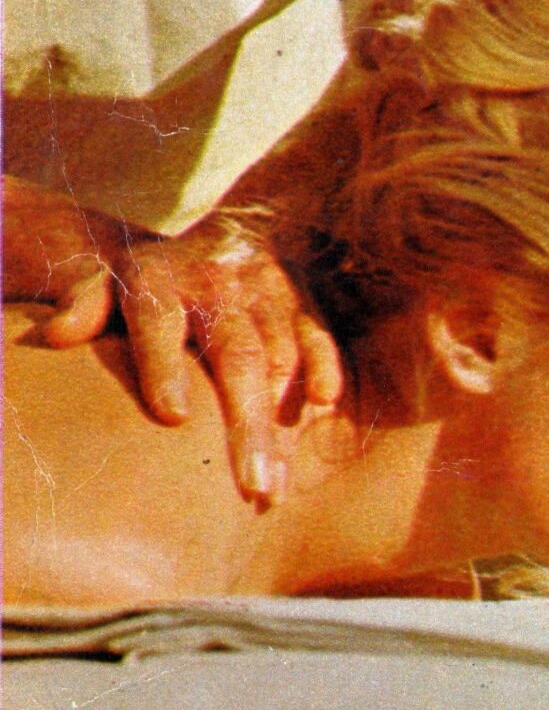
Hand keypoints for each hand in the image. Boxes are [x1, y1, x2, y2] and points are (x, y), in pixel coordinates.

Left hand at [29, 202, 341, 506]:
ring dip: (282, 420)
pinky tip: (323, 408)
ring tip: (275, 481)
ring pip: (282, 356)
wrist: (215, 233)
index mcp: (159, 279)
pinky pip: (317, 334)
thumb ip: (84, 304)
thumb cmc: (148, 282)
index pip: (160, 323)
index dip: (166, 367)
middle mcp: (218, 282)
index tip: (175, 418)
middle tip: (253, 484)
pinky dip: (325, 367)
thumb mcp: (106, 281)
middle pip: (237, 354)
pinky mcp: (301, 297)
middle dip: (248, 422)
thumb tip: (54, 335)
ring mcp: (266, 288)